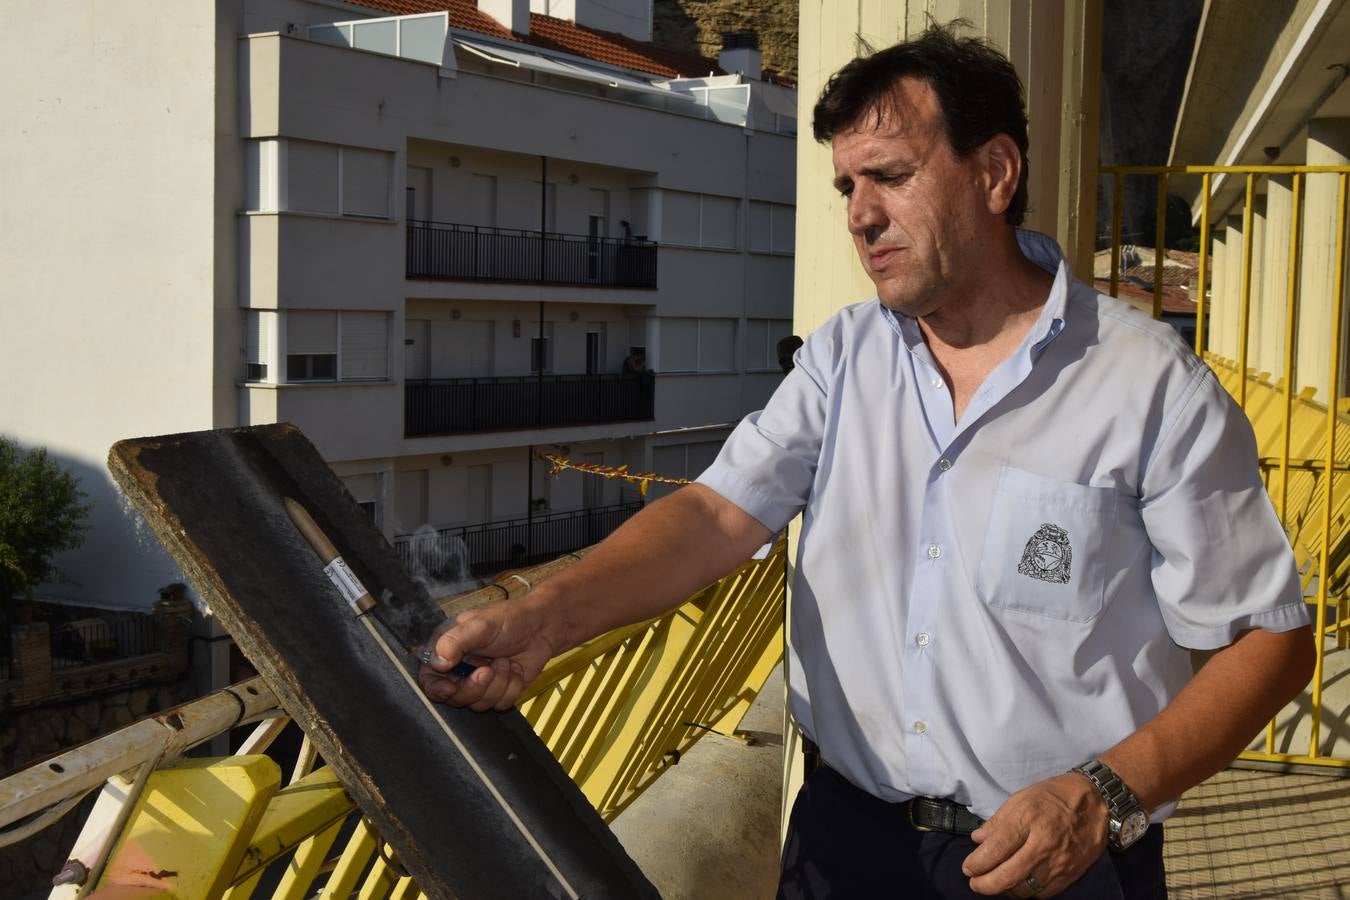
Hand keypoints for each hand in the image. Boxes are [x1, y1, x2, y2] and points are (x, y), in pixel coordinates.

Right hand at [416, 601, 558, 711]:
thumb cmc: (509, 620)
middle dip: (475, 686)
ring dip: (498, 683)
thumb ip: (454, 642)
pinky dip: (512, 687)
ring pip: (479, 704)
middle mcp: (460, 669)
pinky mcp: (499, 691)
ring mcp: (480, 682)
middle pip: (454, 697)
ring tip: (505, 661)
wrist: (541, 628)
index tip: (450, 688)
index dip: (436, 688)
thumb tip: (437, 663)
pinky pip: (500, 704)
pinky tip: (515, 670)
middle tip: (488, 669)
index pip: (429, 678)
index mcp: (447, 650)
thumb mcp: (479, 625)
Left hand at [961, 772, 1107, 896]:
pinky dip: (1027, 892)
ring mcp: (1059, 862)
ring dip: (1005, 889)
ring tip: (996, 882)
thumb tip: (978, 840)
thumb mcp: (1021, 798)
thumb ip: (998, 821)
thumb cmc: (1054, 797)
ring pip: (1025, 889)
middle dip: (985, 884)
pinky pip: (1043, 893)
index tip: (968, 868)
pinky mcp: (1071, 874)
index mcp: (1028, 820)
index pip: (996, 849)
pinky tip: (1019, 883)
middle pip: (1008, 875)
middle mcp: (1043, 844)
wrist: (1096, 803)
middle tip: (975, 883)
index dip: (978, 863)